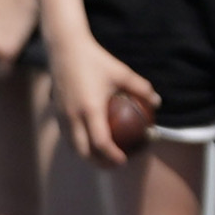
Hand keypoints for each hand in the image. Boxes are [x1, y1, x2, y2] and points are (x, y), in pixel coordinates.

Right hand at [48, 34, 158, 165]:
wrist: (64, 49)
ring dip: (87, 155)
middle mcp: (72, 117)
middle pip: (83, 151)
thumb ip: (141, 88)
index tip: (124, 160)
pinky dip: (79, 143)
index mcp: (90, 110)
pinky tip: (91, 141)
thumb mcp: (123, 73)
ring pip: (72, 145)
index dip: (112, 156)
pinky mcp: (56, 112)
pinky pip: (67, 135)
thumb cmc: (97, 61)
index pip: (100, 142)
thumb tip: (158, 103)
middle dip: (98, 163)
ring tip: (104, 157)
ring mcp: (61, 116)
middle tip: (115, 165)